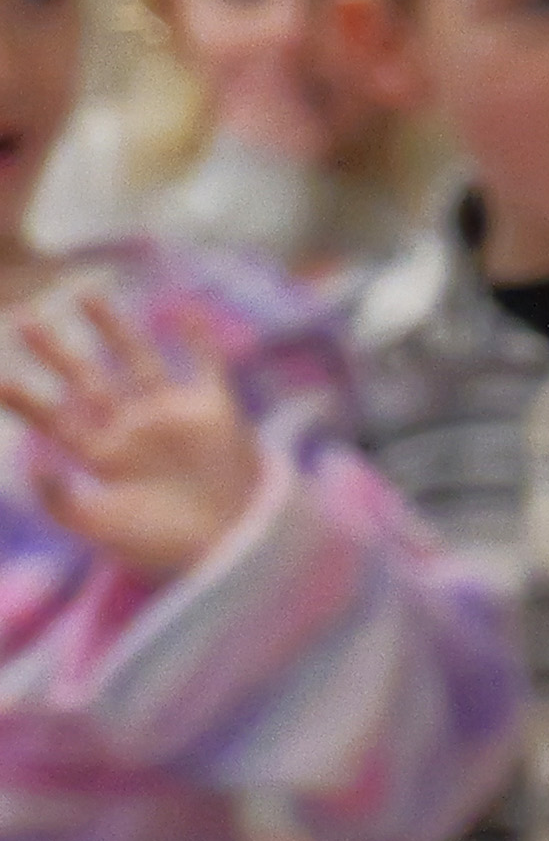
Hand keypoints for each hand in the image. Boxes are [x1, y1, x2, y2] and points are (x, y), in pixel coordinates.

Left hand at [0, 288, 266, 580]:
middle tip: (23, 319)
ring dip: (112, 329)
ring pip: (136, 361)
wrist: (233, 547)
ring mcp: (173, 416)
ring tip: (85, 293)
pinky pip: (205, 365)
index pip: (56, 420)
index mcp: (103, 457)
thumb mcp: (98, 526)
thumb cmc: (163, 544)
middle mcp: (133, 429)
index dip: (28, 401)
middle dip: (56, 352)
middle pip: (87, 381)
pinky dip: (196, 337)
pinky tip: (180, 308)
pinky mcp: (215, 410)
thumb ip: (57, 497)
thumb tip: (27, 458)